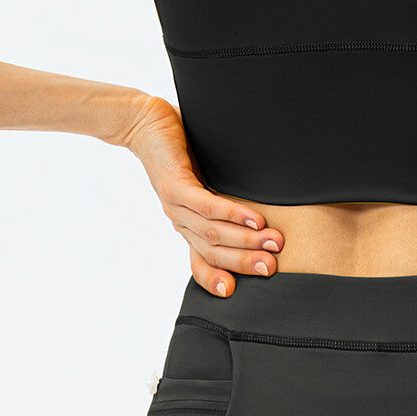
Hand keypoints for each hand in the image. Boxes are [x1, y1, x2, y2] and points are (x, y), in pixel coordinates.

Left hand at [118, 94, 284, 296]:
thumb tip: (263, 214)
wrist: (143, 123)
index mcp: (188, 224)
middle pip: (212, 251)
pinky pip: (206, 205)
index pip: (201, 261)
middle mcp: (180, 220)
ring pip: (211, 232)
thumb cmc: (179, 151)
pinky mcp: (175, 183)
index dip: (215, 278)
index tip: (235, 292)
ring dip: (245, 240)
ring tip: (273, 242)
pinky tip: (254, 218)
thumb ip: (224, 202)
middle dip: (245, 261)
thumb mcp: (204, 182)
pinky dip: (232, 214)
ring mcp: (175, 204)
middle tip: (273, 267)